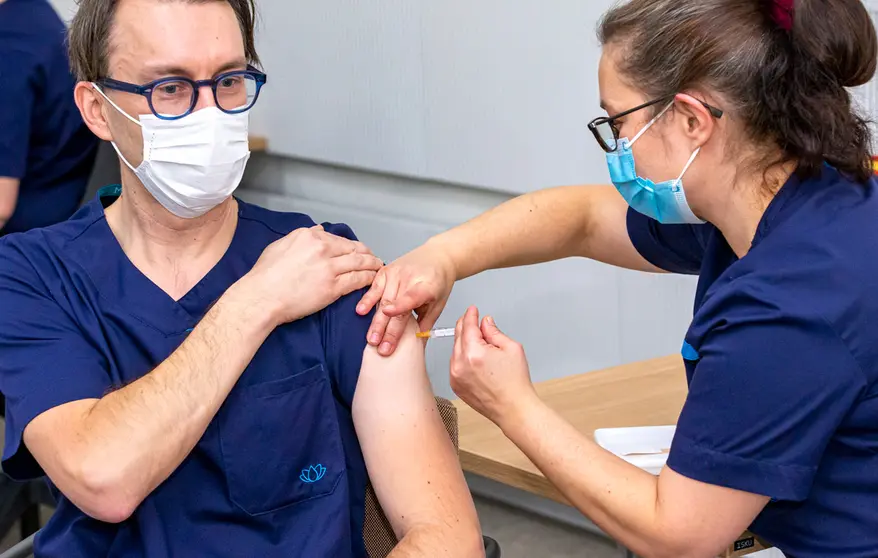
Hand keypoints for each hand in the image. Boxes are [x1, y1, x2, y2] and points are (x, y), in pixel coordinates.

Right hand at [242, 225, 383, 325]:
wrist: (261, 297)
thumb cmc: (264, 275)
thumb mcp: (280, 246)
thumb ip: (301, 236)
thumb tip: (318, 229)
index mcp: (309, 236)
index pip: (337, 239)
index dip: (350, 246)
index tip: (356, 250)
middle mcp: (322, 247)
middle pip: (353, 248)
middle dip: (366, 253)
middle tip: (374, 258)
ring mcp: (329, 267)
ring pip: (359, 262)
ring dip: (372, 265)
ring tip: (378, 267)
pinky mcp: (333, 286)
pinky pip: (357, 280)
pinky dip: (368, 278)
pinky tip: (373, 279)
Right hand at [357, 241, 455, 355]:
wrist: (437, 256)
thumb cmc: (438, 282)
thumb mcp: (439, 303)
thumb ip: (426, 322)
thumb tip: (415, 343)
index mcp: (427, 286)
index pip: (412, 296)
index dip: (400, 304)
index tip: (388, 313)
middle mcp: (410, 277)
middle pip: (394, 304)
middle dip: (387, 328)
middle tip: (381, 347)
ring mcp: (396, 273)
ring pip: (382, 300)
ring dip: (376, 322)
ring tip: (371, 339)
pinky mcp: (386, 270)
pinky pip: (374, 288)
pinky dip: (367, 300)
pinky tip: (360, 311)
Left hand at [449, 307, 537, 427]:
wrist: (513, 409)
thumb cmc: (515, 383)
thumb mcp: (511, 348)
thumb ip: (494, 332)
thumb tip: (485, 322)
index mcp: (474, 353)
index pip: (468, 326)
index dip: (470, 315)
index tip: (473, 310)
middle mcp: (460, 364)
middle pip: (458, 336)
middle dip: (467, 326)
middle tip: (474, 321)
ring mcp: (455, 376)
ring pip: (455, 350)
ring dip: (464, 342)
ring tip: (480, 345)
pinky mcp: (455, 385)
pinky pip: (455, 364)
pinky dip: (462, 357)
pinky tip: (476, 360)